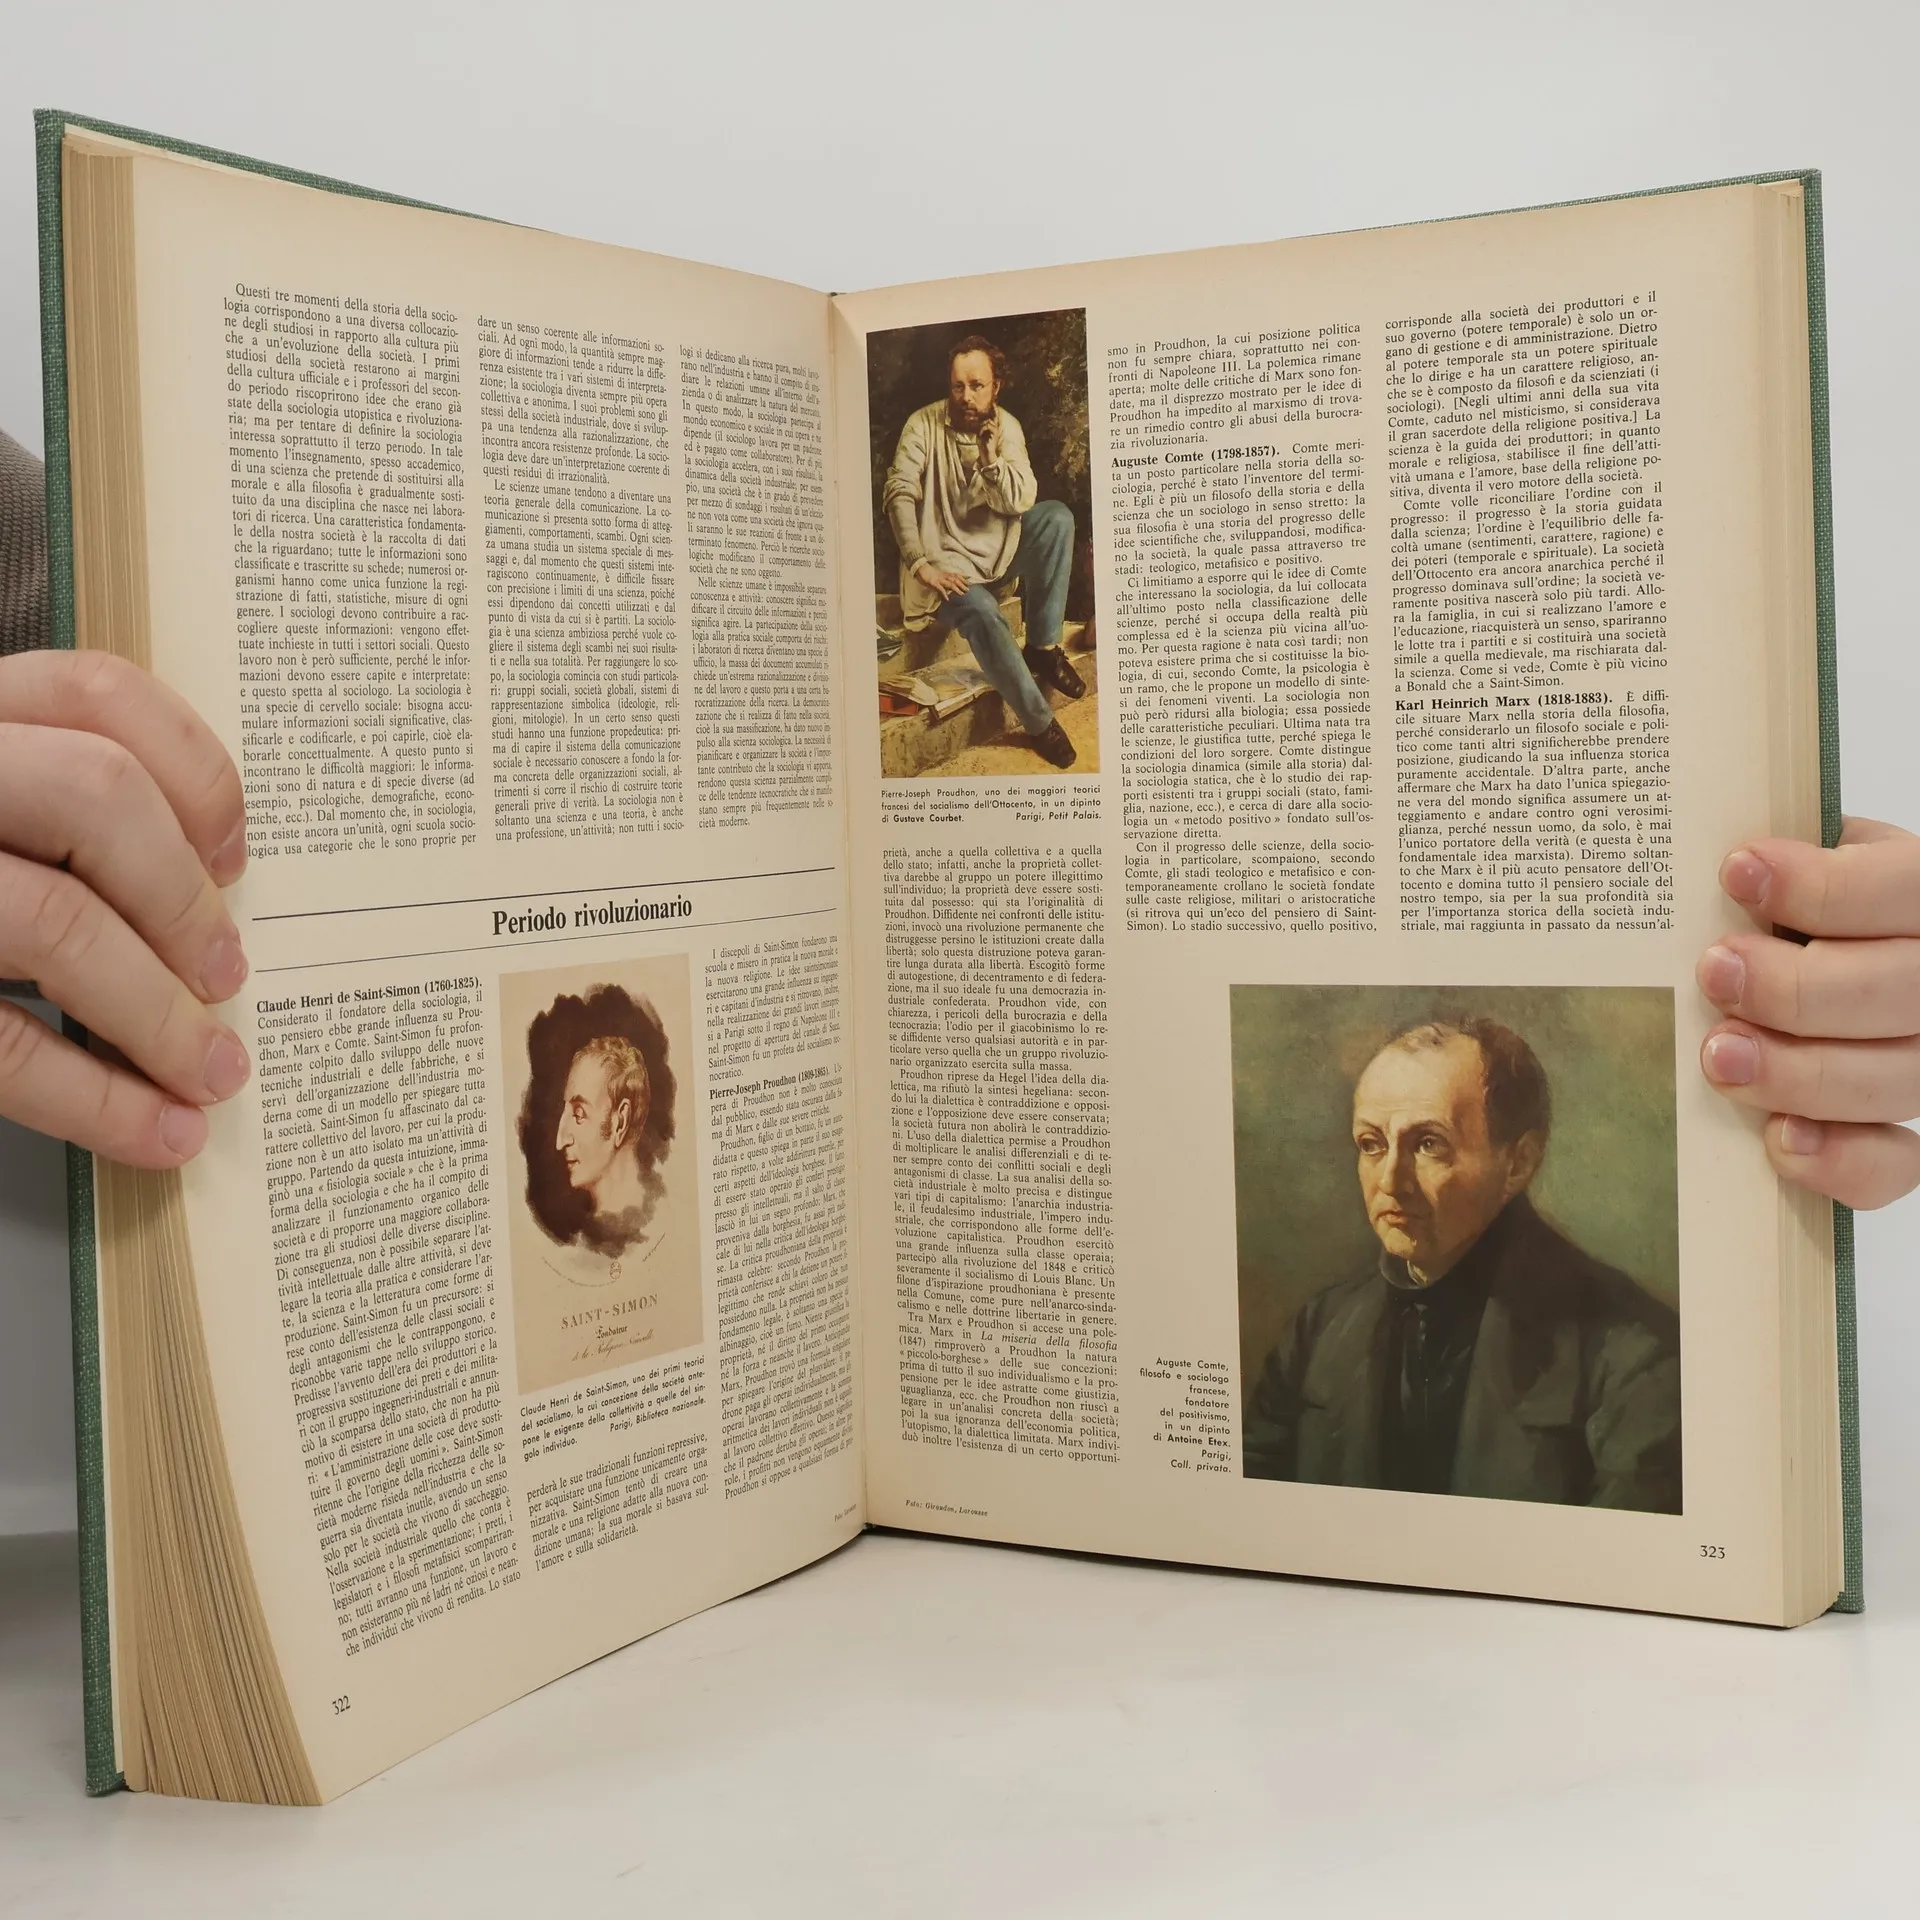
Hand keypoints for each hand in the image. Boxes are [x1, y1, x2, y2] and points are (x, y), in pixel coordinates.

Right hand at [0, 652, 248, 1167]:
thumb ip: (40, 810)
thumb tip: (202, 885)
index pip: (90, 691)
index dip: (193, 772)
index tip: (233, 854)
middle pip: (94, 796)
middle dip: (183, 902)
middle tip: (228, 977)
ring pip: (57, 922)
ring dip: (160, 1015)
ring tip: (210, 1072)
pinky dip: (96, 1098)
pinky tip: (155, 1132)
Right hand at [913, 560, 970, 599]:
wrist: (920, 568)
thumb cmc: (928, 572)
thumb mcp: (938, 575)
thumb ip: (944, 579)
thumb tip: (949, 585)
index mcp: (945, 574)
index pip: (956, 575)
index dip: (963, 577)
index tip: (970, 580)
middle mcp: (944, 576)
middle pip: (955, 580)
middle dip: (962, 585)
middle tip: (968, 590)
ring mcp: (939, 580)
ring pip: (950, 584)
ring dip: (956, 589)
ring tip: (961, 594)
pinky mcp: (934, 583)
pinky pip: (940, 589)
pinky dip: (944, 594)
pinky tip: (947, 599)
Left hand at [977, 415, 1001, 464]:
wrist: (987, 455)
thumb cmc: (983, 445)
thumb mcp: (980, 434)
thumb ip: (980, 427)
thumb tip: (977, 422)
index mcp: (993, 428)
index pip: (995, 417)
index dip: (995, 410)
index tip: (994, 403)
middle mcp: (995, 428)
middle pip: (994, 417)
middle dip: (992, 412)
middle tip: (988, 412)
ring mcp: (995, 431)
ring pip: (988, 421)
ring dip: (982, 425)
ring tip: (979, 431)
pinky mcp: (994, 434)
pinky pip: (988, 426)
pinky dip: (982, 428)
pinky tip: (980, 434)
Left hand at [1697, 817, 1919, 1207]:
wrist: (1827, 962)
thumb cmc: (1807, 905)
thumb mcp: (1811, 859)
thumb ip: (1793, 859)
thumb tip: (1730, 868)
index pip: (1904, 890)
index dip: (1826, 886)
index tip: (1737, 872)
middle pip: (1900, 992)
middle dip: (1797, 987)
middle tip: (1716, 972)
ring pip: (1894, 1079)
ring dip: (1798, 1071)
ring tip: (1719, 1054)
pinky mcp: (1906, 1138)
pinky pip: (1895, 1164)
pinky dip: (1838, 1159)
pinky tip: (1778, 1138)